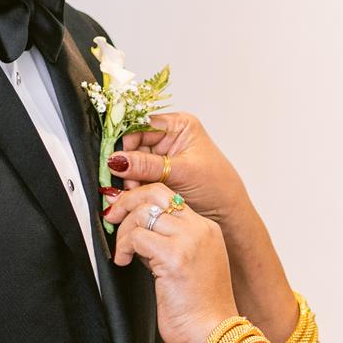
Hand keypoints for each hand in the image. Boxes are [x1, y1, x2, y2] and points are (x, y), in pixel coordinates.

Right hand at [105, 112, 247, 229]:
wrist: (226, 216)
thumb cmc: (217, 187)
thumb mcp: (181, 172)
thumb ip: (147, 166)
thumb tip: (116, 160)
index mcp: (179, 126)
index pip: (141, 126)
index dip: (126, 142)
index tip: (116, 162)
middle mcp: (168, 138)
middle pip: (133, 145)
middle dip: (126, 166)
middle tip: (126, 184)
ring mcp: (162, 158)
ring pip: (132, 164)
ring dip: (128, 180)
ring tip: (131, 193)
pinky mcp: (157, 177)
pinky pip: (136, 178)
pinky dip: (132, 188)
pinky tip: (131, 197)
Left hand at [105, 185, 236, 342]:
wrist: (212, 333)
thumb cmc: (199, 309)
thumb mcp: (188, 267)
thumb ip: (168, 244)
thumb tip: (139, 232)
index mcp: (206, 230)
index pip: (170, 196)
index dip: (141, 199)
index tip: (123, 211)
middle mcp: (200, 230)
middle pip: (156, 193)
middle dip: (127, 201)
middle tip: (112, 217)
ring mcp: (189, 241)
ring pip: (143, 213)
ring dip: (124, 231)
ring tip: (123, 253)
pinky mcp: (174, 257)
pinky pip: (137, 237)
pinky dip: (124, 247)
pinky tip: (124, 262)